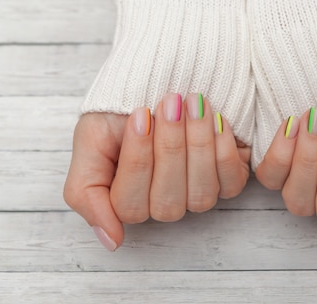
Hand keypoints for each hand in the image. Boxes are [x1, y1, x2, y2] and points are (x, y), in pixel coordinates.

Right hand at [63, 93, 249, 250]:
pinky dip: (224, 148)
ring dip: (198, 144)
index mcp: (128, 200)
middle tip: (169, 102)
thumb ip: (85, 191)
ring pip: (201, 195)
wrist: (159, 76)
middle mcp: (164, 203)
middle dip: (169, 147)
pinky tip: (216, 117)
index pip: (131, 206)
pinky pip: (231, 181)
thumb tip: (111, 241)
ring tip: (193, 102)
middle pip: (167, 202)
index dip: (137, 160)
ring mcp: (197, 194)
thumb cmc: (121, 110)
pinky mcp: (229, 178)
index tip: (140, 115)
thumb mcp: (89, 140)